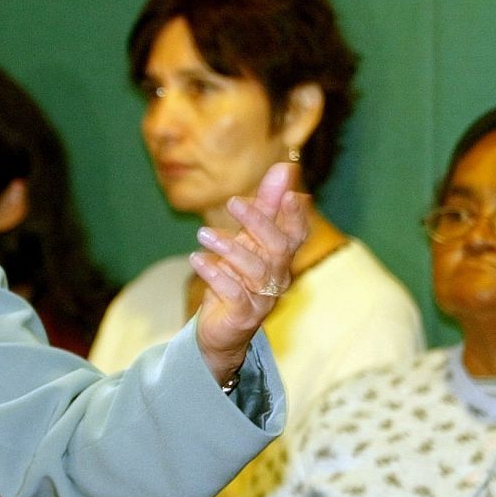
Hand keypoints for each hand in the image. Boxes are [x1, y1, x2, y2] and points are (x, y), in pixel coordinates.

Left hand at [191, 162, 309, 383]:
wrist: (220, 328)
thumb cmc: (236, 277)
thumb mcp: (247, 238)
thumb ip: (265, 205)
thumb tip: (285, 168)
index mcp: (281, 255)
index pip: (297, 233)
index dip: (296, 214)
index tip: (290, 192)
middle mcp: (278, 276)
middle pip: (279, 248)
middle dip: (259, 222)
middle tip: (233, 202)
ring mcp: (263, 298)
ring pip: (256, 270)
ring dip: (230, 248)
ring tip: (203, 235)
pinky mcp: (244, 315)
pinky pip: (234, 293)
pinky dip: (216, 275)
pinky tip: (198, 260)